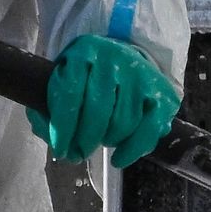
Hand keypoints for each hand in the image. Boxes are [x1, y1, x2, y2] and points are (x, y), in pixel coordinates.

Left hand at [28, 36, 177, 167]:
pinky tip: (118, 159)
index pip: (70, 94)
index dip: (63, 128)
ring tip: (100, 141)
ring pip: (121, 123)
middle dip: (84, 140)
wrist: (126, 57)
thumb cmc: (88, 77)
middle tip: (78, 153)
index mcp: (83, 52)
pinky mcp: (163, 93)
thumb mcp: (62, 81)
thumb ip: (47, 110)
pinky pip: (149, 130)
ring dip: (107, 141)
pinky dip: (132, 150)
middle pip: (97, 111)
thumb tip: (52, 140)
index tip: (60, 150)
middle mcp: (113, 59)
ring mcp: (140, 75)